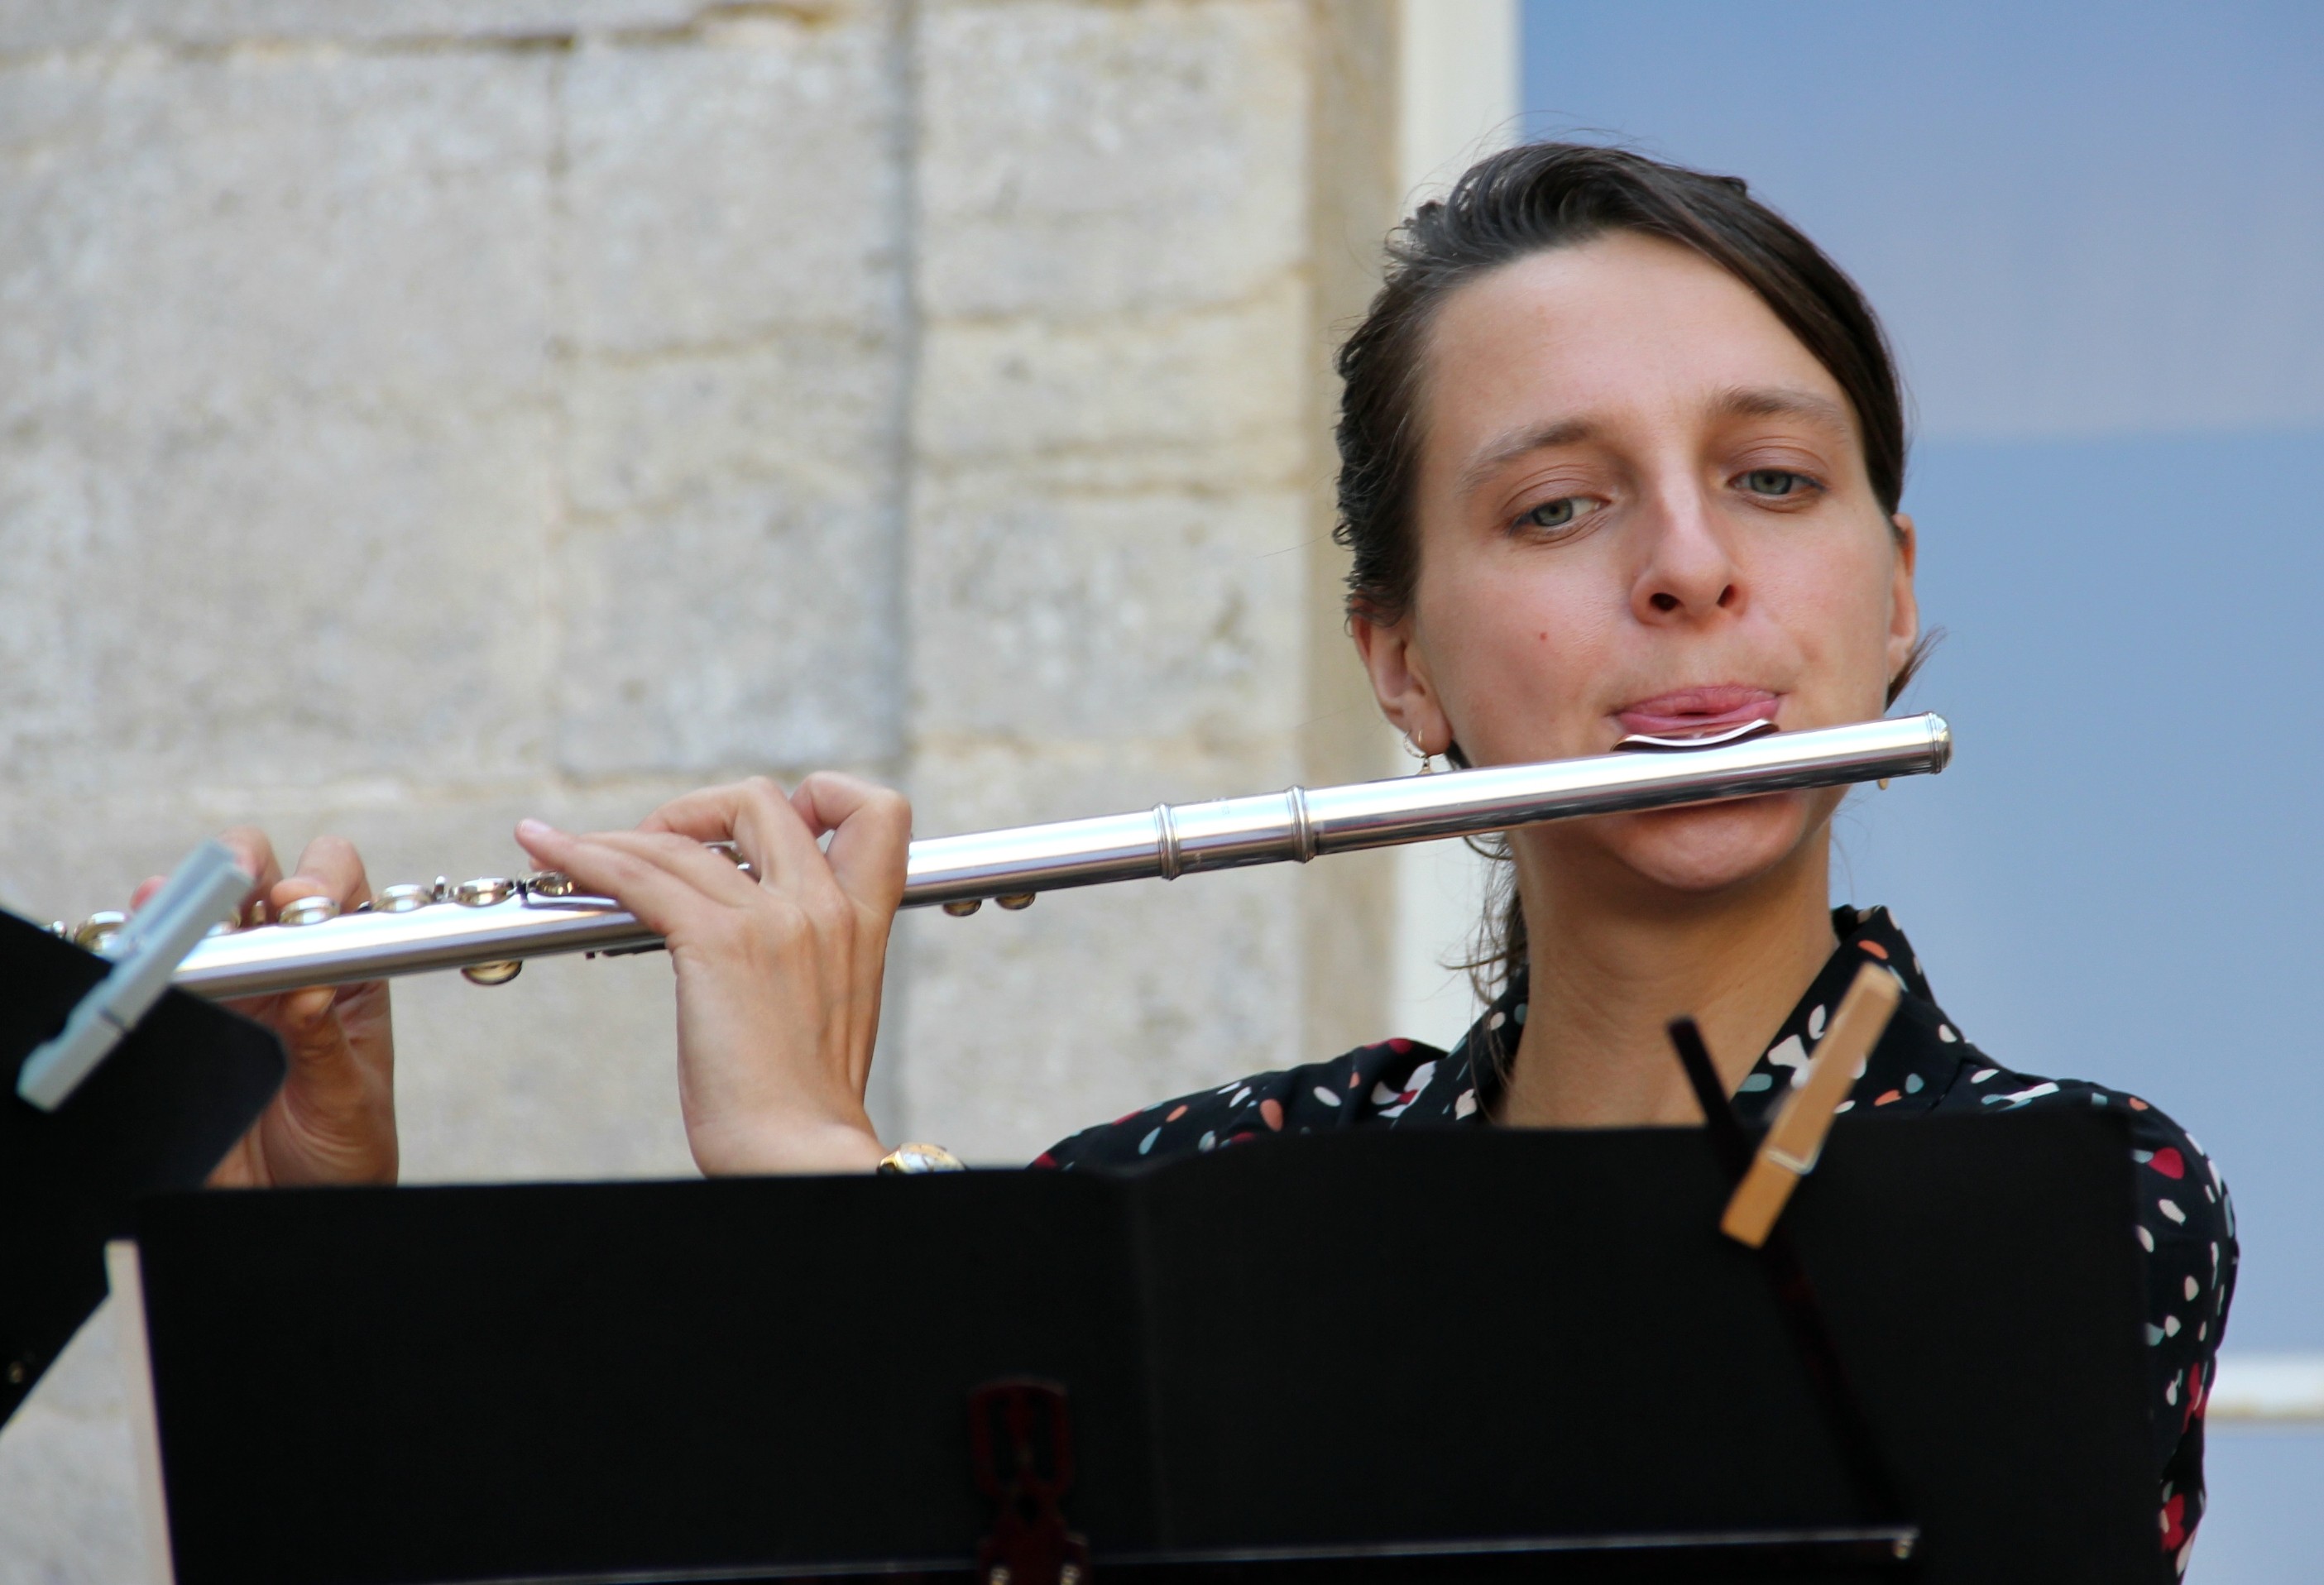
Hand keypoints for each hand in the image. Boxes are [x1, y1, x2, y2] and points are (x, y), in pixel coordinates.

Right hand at [134, 830, 397, 1187]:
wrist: (290, 1211)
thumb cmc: (342, 1151)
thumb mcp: (348, 1099)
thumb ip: (327, 1043)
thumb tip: (310, 990)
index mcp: (344, 973)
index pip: (341, 891)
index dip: (322, 880)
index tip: (305, 907)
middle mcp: (283, 968)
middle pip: (260, 875)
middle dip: (251, 864)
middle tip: (256, 897)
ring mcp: (228, 987)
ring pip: (199, 910)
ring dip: (191, 898)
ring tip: (192, 910)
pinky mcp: (183, 1018)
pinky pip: (157, 966)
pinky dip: (146, 943)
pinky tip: (149, 939)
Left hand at [513, 774, 908, 1176]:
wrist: (795, 1150)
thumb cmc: (801, 1103)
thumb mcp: (830, 1006)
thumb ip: (806, 953)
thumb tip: (747, 932)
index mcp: (862, 921)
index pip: (875, 811)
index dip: (819, 795)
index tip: (766, 830)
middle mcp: (823, 906)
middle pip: (761, 800)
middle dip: (697, 811)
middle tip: (659, 849)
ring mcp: (772, 919)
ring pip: (681, 840)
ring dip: (617, 839)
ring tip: (573, 854)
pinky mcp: (718, 943)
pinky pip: (638, 875)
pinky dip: (583, 856)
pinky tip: (547, 851)